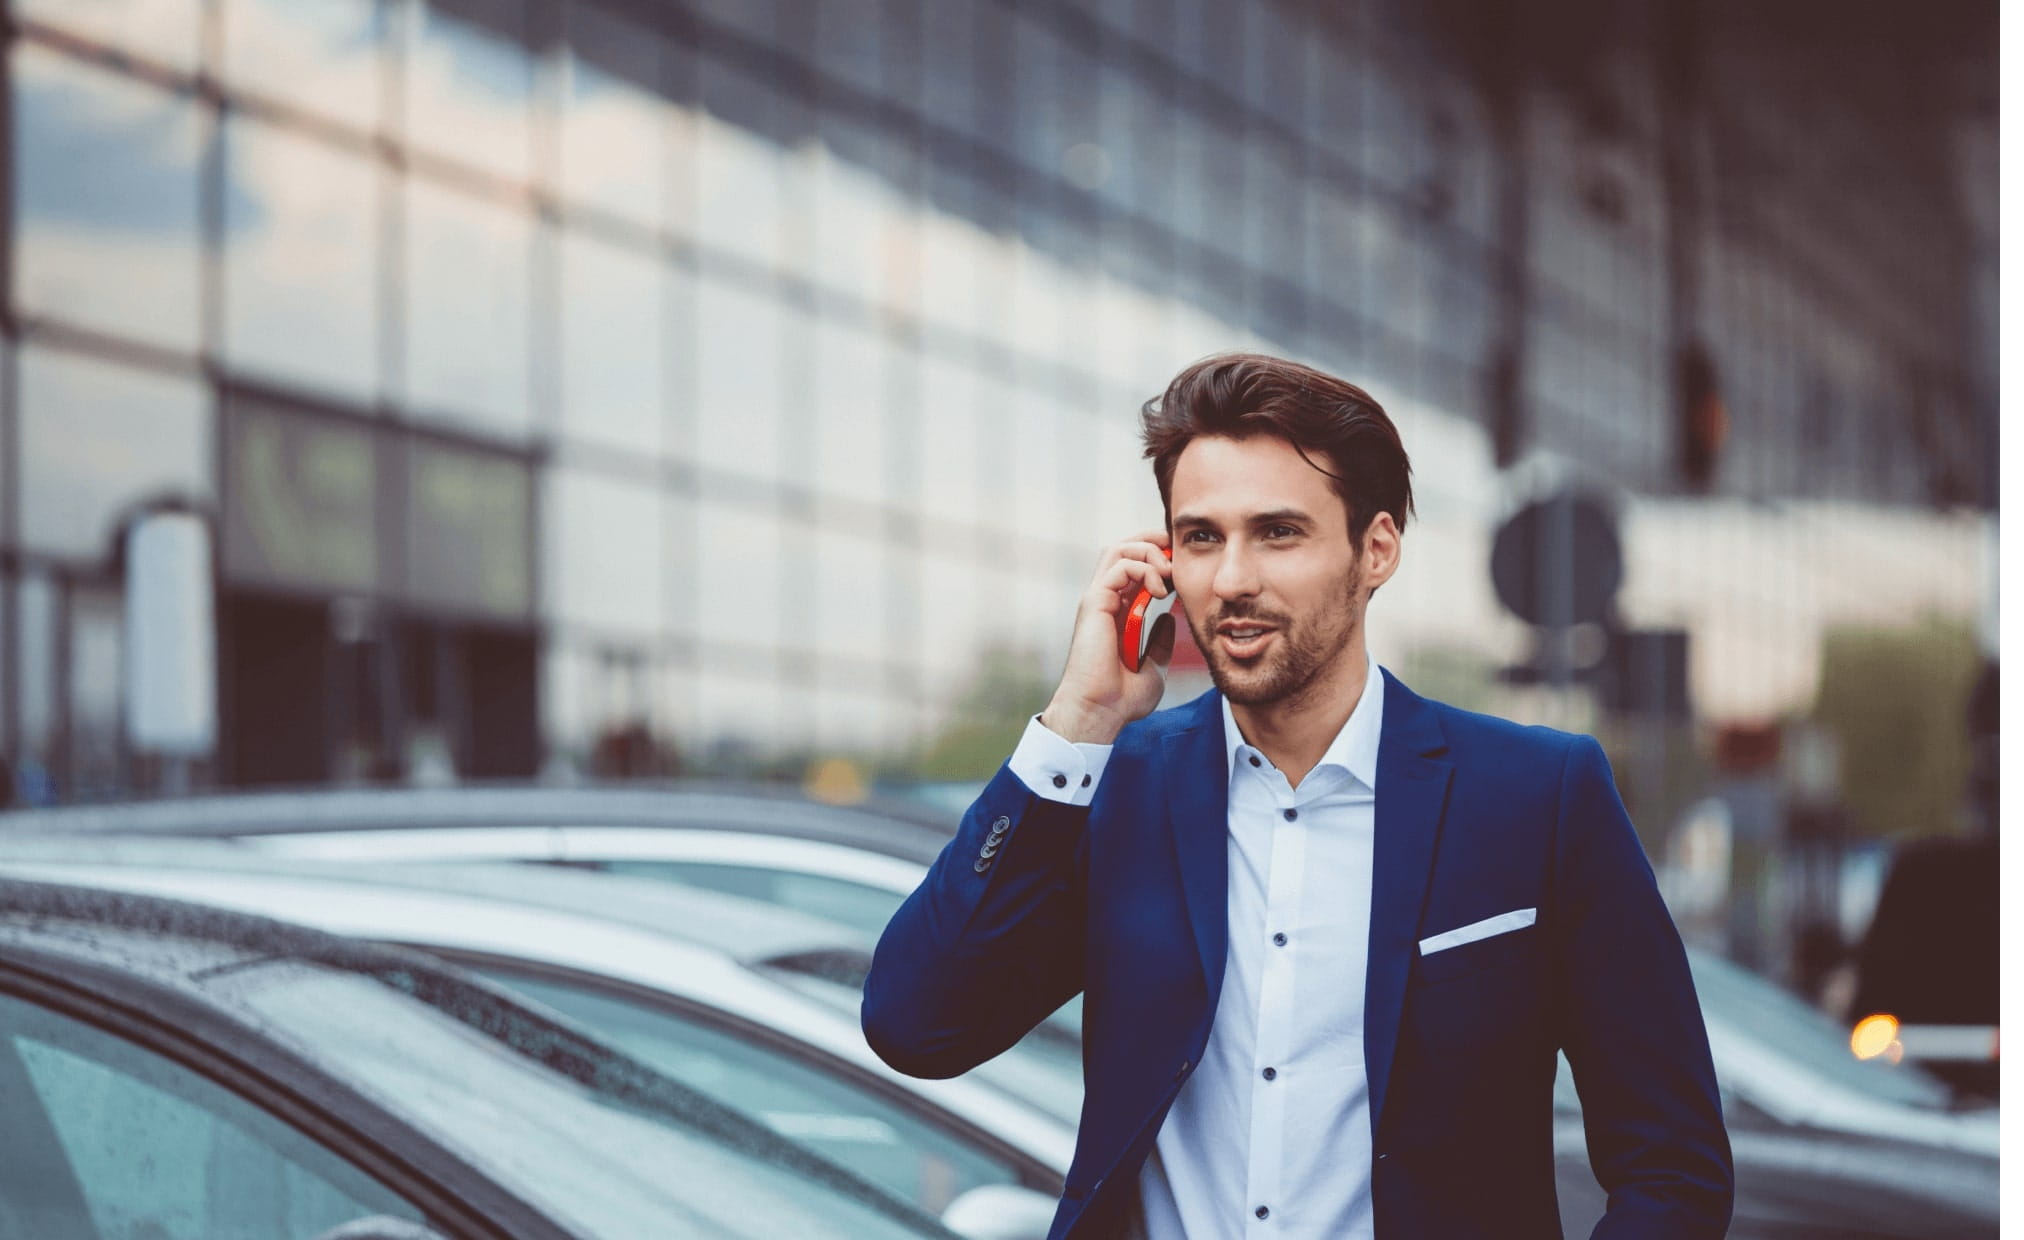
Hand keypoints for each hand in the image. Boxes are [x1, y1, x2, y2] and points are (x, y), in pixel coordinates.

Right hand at [1041, 530, 1175, 743]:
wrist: (1100, 712)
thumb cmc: (1121, 698)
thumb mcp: (1154, 668)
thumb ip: (1161, 642)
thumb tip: (1170, 620)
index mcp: (1117, 612)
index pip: (1133, 567)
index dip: (1158, 560)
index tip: (1183, 571)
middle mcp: (1105, 601)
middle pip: (1123, 549)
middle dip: (1153, 544)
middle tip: (1178, 558)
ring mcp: (1097, 599)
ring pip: (1119, 549)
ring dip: (1149, 553)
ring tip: (1169, 573)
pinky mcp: (1094, 602)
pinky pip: (1118, 566)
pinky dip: (1143, 569)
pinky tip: (1160, 590)